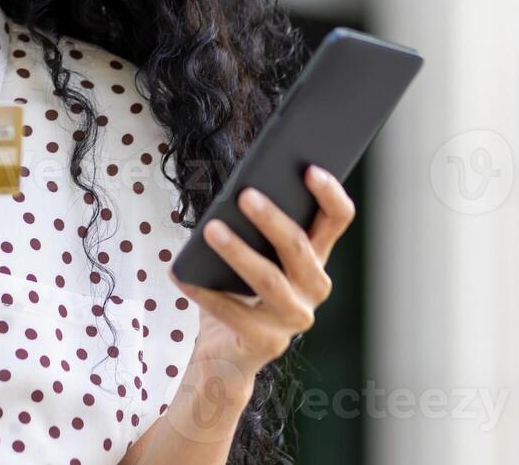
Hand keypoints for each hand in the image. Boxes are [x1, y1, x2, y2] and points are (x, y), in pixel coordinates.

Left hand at [170, 164, 355, 385]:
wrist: (227, 350)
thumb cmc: (237, 287)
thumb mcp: (250, 250)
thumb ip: (251, 225)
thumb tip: (236, 190)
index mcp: (314, 257)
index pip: (336, 220)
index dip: (330, 194)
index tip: (310, 169)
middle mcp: (313, 287)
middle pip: (299, 247)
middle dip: (272, 219)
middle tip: (245, 194)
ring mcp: (294, 317)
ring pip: (269, 279)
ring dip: (238, 251)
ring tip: (210, 229)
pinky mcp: (267, 342)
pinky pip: (233, 312)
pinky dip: (204, 292)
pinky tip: (181, 273)